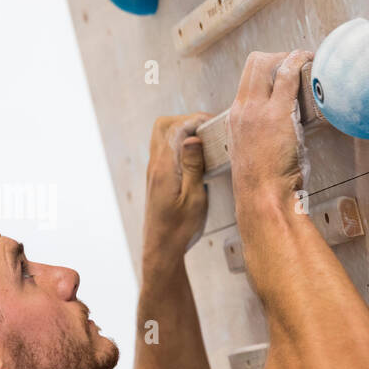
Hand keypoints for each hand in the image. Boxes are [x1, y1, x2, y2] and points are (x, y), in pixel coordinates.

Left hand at [143, 112, 211, 257]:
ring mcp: (155, 171)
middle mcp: (156, 166)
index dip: (196, 120)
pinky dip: (180, 144)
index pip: (176, 128)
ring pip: (163, 136)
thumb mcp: (194, 198)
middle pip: (163, 126)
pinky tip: (196, 156)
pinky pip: (165, 149)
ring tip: (205, 141)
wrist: (162, 248)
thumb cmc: (179, 229)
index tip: (214, 125)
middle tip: (208, 129)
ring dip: (183, 132)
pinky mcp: (158, 177)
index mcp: (165, 168)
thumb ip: (193, 166)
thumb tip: (192, 138)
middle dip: (187, 121)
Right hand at [227, 50, 313, 202]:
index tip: (286, 71)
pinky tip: (313, 63)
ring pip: (268, 64)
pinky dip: (300, 62)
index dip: (268, 67)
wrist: (262, 199)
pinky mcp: (277, 114)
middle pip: (255, 63)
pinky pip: (287, 75)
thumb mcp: (255, 153)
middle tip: (300, 63)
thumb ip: (264, 135)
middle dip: (280, 56)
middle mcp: (242, 109)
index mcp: (235, 118)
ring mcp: (258, 110)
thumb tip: (284, 129)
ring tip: (310, 63)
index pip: (247, 78)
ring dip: (292, 57)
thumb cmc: (264, 185)